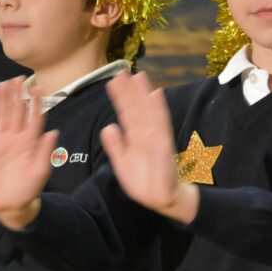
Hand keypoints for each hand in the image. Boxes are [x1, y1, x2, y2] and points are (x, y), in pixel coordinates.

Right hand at [0, 78, 56, 229]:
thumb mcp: (40, 172)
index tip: (37, 87)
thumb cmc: (29, 188)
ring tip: (0, 85)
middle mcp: (14, 137)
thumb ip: (45, 152)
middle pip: (15, 112)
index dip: (35, 103)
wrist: (11, 205)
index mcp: (29, 141)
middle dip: (17, 95)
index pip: (33, 118)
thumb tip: (53, 132)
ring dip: (0, 101)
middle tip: (17, 78)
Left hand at [101, 71, 198, 223]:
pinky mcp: (164, 146)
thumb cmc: (143, 181)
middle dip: (129, 90)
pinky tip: (156, 93)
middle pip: (136, 108)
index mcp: (134, 137)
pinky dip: (159, 109)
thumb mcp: (122, 163)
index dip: (120, 97)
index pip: (126, 113)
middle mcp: (144, 134)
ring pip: (147, 112)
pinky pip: (161, 125)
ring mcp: (155, 138)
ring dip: (143, 94)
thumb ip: (115, 146)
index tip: (112, 81)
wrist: (161, 200)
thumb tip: (107, 127)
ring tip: (138, 75)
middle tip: (122, 71)